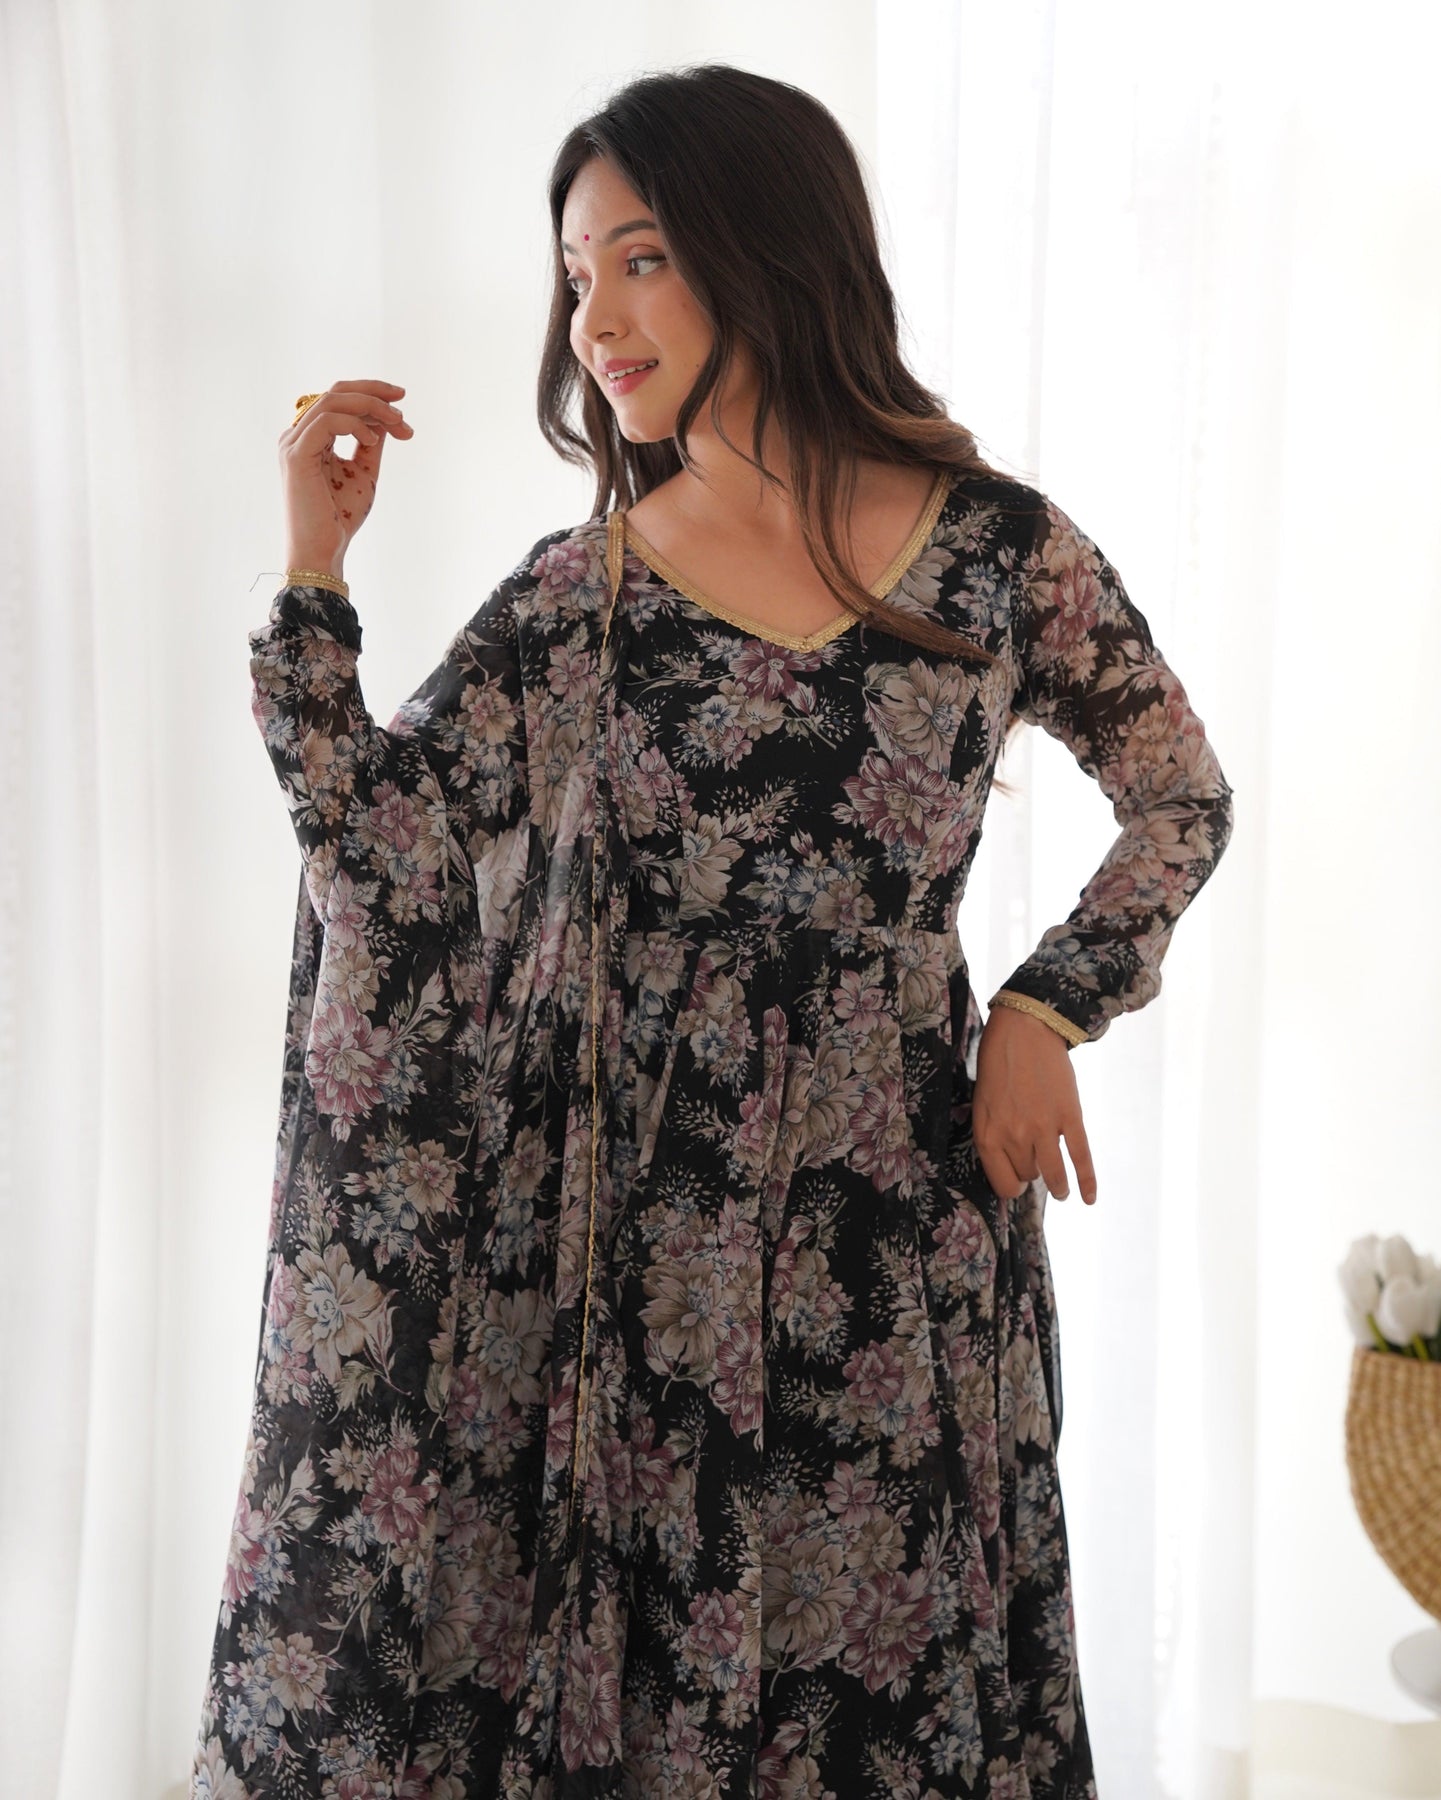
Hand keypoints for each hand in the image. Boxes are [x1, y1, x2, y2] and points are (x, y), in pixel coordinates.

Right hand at [279, 377, 414, 576]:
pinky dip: (355, 424)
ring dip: (370, 406)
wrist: (325, 549)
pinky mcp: (296, 455)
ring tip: (396, 422)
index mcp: (310, 437)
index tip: (402, 406)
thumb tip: (387, 417)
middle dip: (373, 392)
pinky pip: (327, 421)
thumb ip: (370, 443)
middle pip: (335, 392)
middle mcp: (297, 435)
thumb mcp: (364, 471)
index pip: (338, 399)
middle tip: (403, 402)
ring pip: (332, 401)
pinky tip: (373, 441)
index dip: (371, 395)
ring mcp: (293, 443)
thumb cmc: (340, 517)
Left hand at [972, 1005, 1096, 1204]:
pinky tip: (1089, 1198)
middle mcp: (1014, 1136)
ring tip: (1060, 1191)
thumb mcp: (981, 1103)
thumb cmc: (998, 1064)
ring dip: (1058, 1187)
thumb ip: (992, 1134)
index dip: (1011, 1185)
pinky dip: (1087, 1181)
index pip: (1002, 1183)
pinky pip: (1080, 1157)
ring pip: (1053, 1174)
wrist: (1024, 1030)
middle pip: (1029, 1175)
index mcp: (988, 1135)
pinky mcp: (1069, 1117)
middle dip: (1031, 1172)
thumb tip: (1009, 1164)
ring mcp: (1044, 1128)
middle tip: (1034, 1163)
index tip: (1017, 1181)